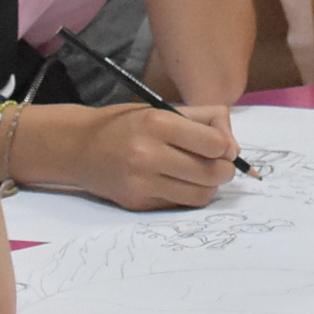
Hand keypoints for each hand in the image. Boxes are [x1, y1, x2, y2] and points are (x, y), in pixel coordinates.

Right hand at [71, 102, 237, 210]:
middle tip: (221, 164)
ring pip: (200, 195)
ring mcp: (141, 183)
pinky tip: (178, 182)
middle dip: (225, 170)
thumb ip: (204, 120)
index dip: (226, 147)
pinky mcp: (138, 203)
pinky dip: (187, 195)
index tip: (223, 147)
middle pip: (211, 173)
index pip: (213, 144)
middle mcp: (148, 155)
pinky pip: (180, 204)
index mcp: (157, 124)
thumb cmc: (127, 125)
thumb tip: (233, 148)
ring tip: (202, 174)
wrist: (80, 148)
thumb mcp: (162, 109)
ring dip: (209, 186)